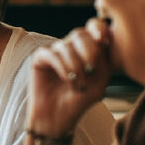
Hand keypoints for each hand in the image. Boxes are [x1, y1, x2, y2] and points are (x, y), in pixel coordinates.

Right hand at [28, 18, 111, 136]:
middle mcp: (71, 47)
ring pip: (66, 45)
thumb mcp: (101, 79)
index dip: (99, 29)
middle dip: (89, 50)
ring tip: (79, 84)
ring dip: (76, 66)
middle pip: (80, 33)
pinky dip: (63, 67)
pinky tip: (67, 80)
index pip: (95, 27)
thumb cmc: (81, 100)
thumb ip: (104, 58)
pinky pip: (52, 54)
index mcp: (88, 49)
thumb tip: (102, 40)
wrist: (59, 117)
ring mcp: (55, 51)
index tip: (104, 41)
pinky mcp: (40, 58)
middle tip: (92, 68)